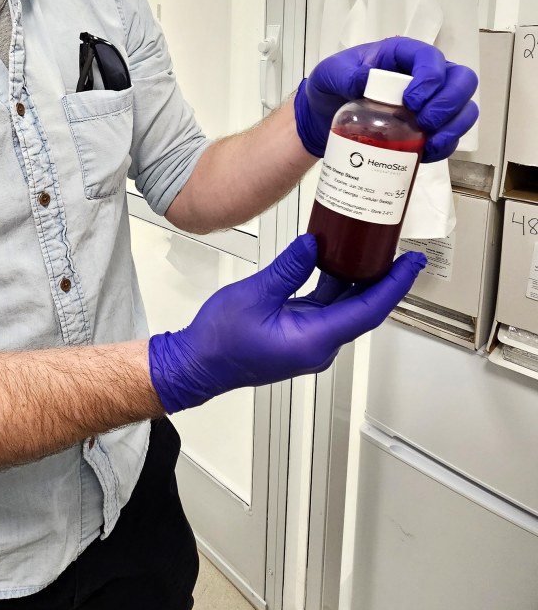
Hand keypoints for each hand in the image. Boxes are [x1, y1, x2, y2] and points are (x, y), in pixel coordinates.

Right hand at [148, 234, 425, 412]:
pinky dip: (334, 285)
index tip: (412, 264)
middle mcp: (319, 344)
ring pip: (345, 307)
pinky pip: (326, 308)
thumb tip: (312, 245)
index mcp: (314, 339)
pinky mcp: (298, 335)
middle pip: (363, 309)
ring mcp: (309, 341)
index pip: (369, 310)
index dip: (395, 285)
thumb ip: (288, 269)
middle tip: (398, 250)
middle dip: (383, 279)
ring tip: (369, 249)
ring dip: (358, 280)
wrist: (197, 364)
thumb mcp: (254, 295)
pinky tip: (333, 262)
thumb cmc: (220, 341)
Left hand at [293, 36, 478, 160]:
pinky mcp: (429, 127)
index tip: (410, 100)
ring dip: (454, 127)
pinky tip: (426, 154)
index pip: (430, 57)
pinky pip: (452, 135)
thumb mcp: (330, 74)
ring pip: (464, 108)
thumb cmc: (330, 87)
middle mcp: (424, 75)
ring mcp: (431, 101)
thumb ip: (345, 75)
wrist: (324, 117)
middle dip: (449, 103)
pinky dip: (446, 145)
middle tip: (425, 121)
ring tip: (430, 142)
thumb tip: (366, 81)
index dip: (430, 78)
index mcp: (402, 54)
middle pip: (462, 80)